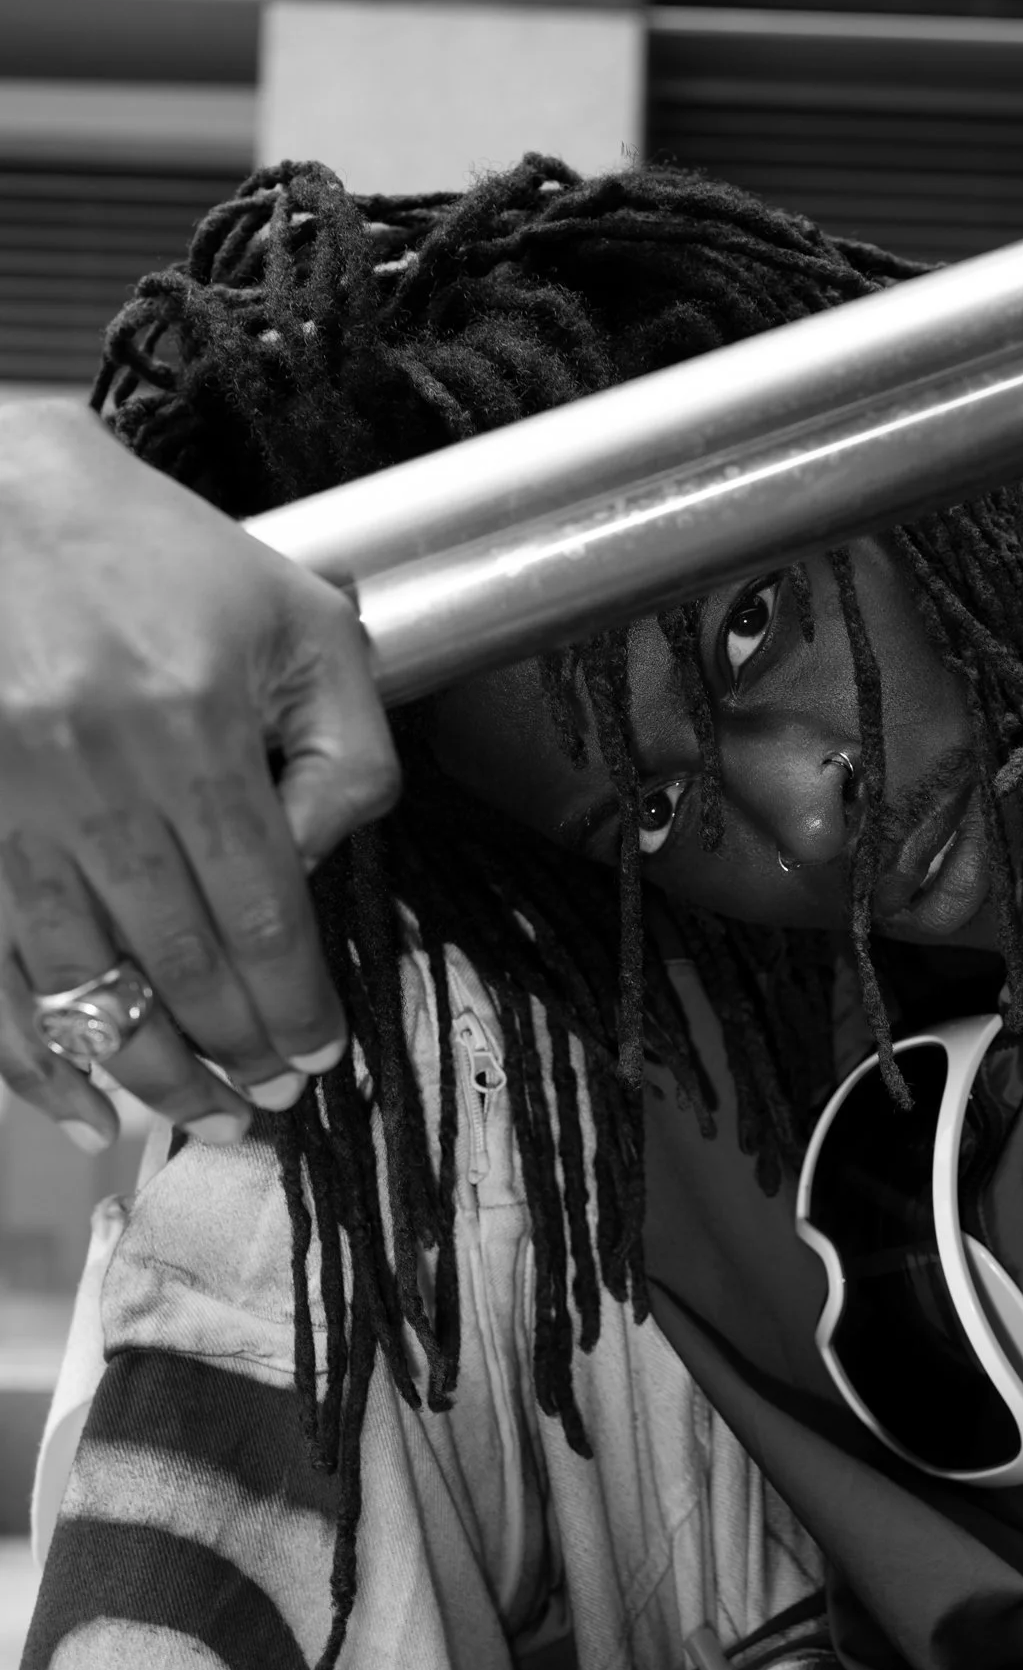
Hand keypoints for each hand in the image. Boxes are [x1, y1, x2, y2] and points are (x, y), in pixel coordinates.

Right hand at [0, 401, 397, 1148]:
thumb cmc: (157, 553)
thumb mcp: (298, 621)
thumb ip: (343, 748)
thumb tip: (317, 865)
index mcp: (193, 725)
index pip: (262, 910)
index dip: (294, 1002)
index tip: (319, 1058)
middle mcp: (95, 775)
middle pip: (179, 963)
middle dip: (234, 1054)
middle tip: (269, 1107)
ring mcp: (6, 804)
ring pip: (84, 984)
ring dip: (148, 1071)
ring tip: (201, 1115)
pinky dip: (28, 1056)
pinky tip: (77, 1108)